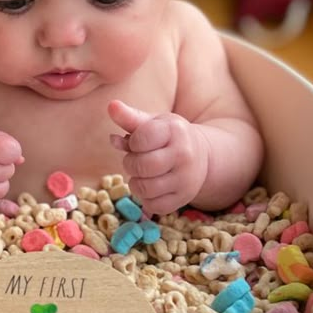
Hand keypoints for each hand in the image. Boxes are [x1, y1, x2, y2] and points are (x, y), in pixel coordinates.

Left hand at [108, 100, 208, 215]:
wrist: (202, 156)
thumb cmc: (169, 137)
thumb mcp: (153, 123)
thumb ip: (130, 117)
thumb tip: (111, 106)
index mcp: (175, 130)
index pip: (140, 140)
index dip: (132, 143)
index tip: (138, 142)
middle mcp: (184, 154)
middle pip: (141, 166)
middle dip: (130, 164)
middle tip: (135, 161)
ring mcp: (186, 179)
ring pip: (145, 188)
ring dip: (135, 183)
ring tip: (142, 175)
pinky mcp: (184, 198)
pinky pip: (153, 206)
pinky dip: (146, 199)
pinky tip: (152, 188)